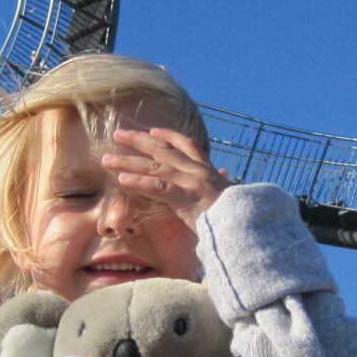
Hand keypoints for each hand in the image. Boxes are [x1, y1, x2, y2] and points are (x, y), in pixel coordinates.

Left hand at [101, 127, 230, 227]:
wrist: (248, 225)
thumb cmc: (239, 215)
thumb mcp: (229, 195)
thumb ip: (220, 184)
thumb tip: (224, 175)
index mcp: (208, 170)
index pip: (188, 145)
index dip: (169, 135)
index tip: (154, 130)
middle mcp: (198, 171)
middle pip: (164, 149)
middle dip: (139, 140)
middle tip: (119, 134)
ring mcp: (192, 182)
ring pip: (154, 167)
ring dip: (128, 161)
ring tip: (108, 159)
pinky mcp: (186, 197)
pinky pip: (157, 187)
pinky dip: (138, 182)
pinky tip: (121, 180)